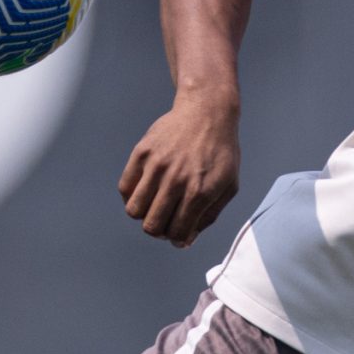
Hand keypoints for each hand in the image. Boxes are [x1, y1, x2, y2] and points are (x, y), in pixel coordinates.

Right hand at [117, 95, 239, 247]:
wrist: (207, 112)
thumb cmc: (221, 153)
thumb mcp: (228, 187)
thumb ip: (208, 217)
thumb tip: (184, 241)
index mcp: (199, 192)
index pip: (176, 234)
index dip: (176, 239)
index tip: (177, 233)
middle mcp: (176, 180)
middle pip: (152, 226)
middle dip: (158, 230)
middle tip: (165, 219)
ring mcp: (156, 166)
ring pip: (134, 210)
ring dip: (143, 214)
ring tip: (155, 204)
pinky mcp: (142, 153)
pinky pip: (125, 188)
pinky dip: (132, 196)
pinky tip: (146, 190)